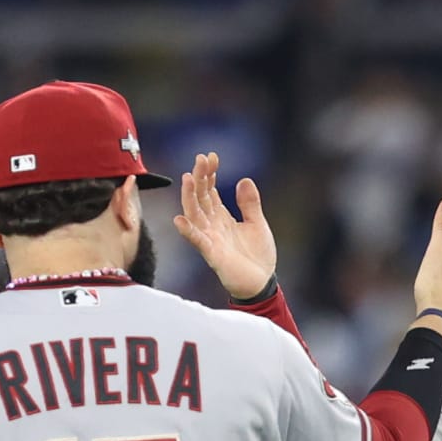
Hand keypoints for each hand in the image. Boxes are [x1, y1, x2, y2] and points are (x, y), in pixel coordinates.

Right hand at [173, 153, 277, 302]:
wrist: (261, 283)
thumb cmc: (257, 256)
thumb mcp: (257, 223)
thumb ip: (250, 203)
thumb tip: (244, 179)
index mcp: (221, 217)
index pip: (209, 191)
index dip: (209, 174)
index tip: (211, 157)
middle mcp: (212, 226)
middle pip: (200, 198)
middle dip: (200, 178)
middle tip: (201, 159)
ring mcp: (210, 239)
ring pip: (195, 214)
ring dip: (190, 197)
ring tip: (189, 178)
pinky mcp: (212, 255)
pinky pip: (197, 241)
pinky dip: (188, 231)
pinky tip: (179, 219)